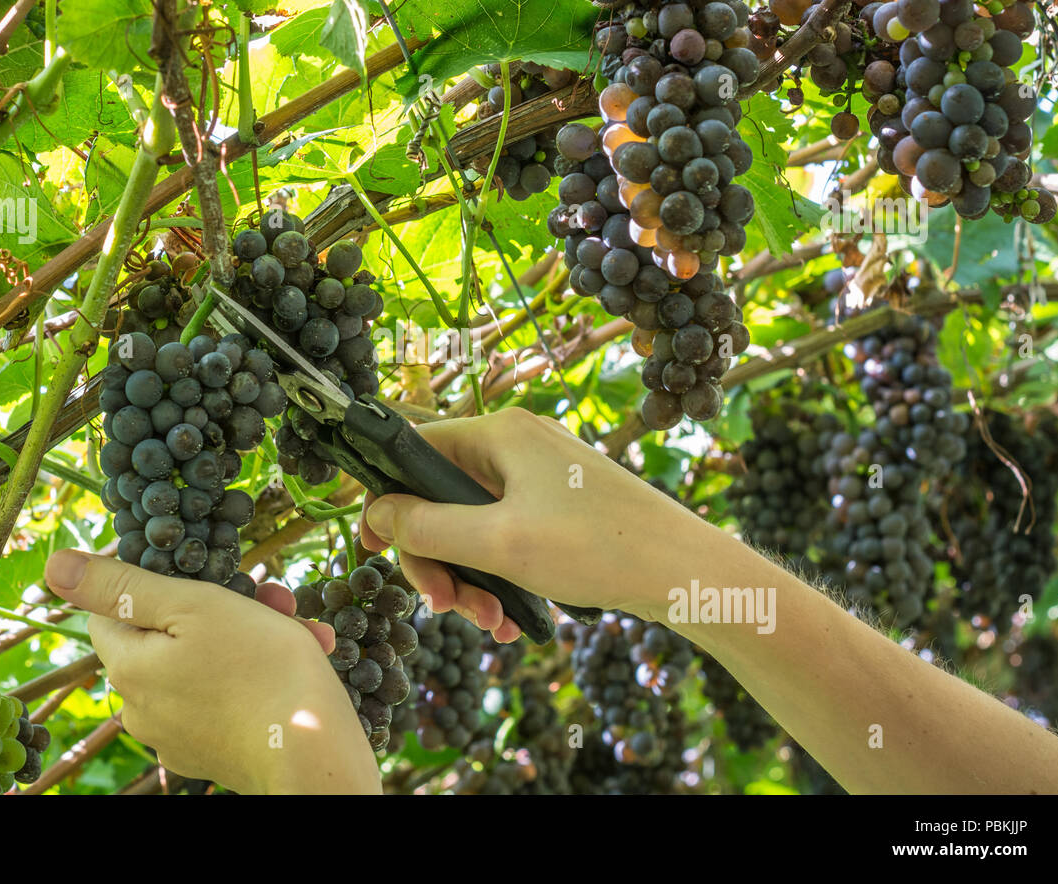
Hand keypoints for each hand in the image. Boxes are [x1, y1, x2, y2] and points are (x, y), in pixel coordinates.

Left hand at [45, 549, 380, 793]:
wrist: (315, 753)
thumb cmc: (259, 669)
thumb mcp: (192, 605)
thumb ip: (123, 586)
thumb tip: (57, 566)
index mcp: (128, 669)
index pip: (113, 611)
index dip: (157, 583)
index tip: (205, 573)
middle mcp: (141, 709)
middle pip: (168, 635)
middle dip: (221, 608)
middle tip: (270, 599)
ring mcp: (177, 736)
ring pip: (204, 664)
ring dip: (248, 637)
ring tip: (297, 630)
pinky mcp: (213, 751)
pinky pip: (225, 698)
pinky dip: (255, 676)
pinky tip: (298, 663)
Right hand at [359, 409, 715, 623]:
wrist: (685, 571)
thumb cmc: (596, 548)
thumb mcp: (498, 544)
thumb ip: (427, 529)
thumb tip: (376, 514)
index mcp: (500, 434)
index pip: (415, 452)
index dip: (388, 502)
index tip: (372, 549)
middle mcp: (518, 444)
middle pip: (442, 498)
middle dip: (438, 559)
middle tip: (446, 608)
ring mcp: (542, 475)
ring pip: (475, 524)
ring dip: (471, 577)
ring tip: (490, 623)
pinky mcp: (561, 505)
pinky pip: (508, 536)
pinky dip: (501, 576)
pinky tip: (512, 619)